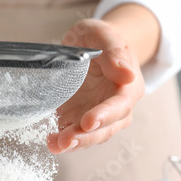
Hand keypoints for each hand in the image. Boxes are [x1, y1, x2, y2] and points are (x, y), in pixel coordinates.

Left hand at [48, 19, 144, 153]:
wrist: (89, 46)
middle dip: (86, 136)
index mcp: (128, 88)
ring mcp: (98, 117)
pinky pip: (75, 135)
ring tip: (55, 145)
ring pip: (91, 137)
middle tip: (66, 140)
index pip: (120, 105)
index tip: (88, 121)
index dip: (105, 115)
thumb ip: (115, 52)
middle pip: (106, 128)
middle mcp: (116, 108)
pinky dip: (63, 141)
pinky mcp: (80, 121)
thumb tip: (127, 75)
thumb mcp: (103, 35)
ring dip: (74, 143)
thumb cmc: (98, 39)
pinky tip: (52, 143)